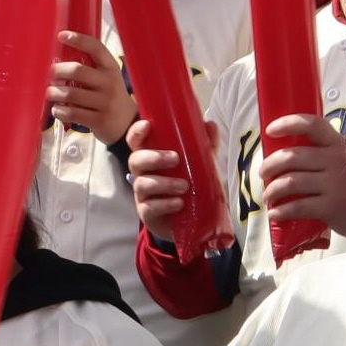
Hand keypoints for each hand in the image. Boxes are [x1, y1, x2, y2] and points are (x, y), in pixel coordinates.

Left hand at [51, 32, 138, 142]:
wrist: (127, 124)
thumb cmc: (109, 96)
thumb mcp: (107, 78)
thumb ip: (90, 68)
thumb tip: (57, 60)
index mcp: (111, 68)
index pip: (96, 48)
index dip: (78, 39)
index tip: (62, 35)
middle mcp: (110, 83)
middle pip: (77, 71)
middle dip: (57, 71)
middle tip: (49, 74)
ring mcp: (105, 103)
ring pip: (70, 94)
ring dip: (54, 93)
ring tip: (49, 93)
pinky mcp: (99, 120)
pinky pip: (72, 113)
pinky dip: (59, 111)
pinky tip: (57, 109)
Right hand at [125, 116, 226, 242]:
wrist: (190, 221)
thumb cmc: (189, 185)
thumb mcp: (200, 164)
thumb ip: (205, 146)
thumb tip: (210, 124)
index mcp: (151, 158)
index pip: (136, 141)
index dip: (137, 132)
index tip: (147, 125)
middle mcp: (143, 174)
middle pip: (135, 160)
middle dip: (153, 157)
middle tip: (175, 159)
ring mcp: (143, 194)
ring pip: (143, 184)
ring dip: (164, 183)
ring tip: (184, 186)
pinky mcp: (147, 213)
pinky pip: (150, 207)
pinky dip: (165, 204)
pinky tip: (178, 203)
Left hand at [257, 115, 345, 238]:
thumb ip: (323, 153)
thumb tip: (285, 155)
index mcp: (337, 145)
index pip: (312, 125)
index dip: (288, 123)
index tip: (270, 130)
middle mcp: (335, 160)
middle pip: (292, 157)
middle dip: (270, 165)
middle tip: (263, 174)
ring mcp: (333, 184)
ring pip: (291, 182)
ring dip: (272, 190)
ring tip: (268, 196)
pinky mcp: (331, 207)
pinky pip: (298, 207)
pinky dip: (281, 211)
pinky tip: (275, 213)